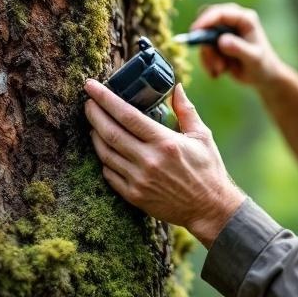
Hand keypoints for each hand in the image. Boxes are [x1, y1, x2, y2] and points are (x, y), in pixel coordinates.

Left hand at [83, 79, 244, 247]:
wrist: (209, 209)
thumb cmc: (207, 169)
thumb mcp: (202, 136)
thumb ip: (186, 110)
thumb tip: (176, 87)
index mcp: (165, 142)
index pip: (127, 115)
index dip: (105, 99)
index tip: (92, 87)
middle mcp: (149, 160)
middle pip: (110, 132)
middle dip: (94, 114)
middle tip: (88, 102)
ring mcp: (139, 180)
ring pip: (106, 153)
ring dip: (95, 136)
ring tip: (93, 123)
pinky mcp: (134, 196)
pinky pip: (109, 174)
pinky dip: (104, 159)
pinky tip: (104, 149)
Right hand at [191, 3, 282, 86]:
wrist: (263, 77)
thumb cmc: (263, 65)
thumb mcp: (253, 58)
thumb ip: (238, 49)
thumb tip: (221, 41)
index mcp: (244, 18)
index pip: (220, 13)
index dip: (205, 20)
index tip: (194, 31)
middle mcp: (232, 21)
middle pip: (207, 21)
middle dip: (204, 41)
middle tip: (208, 57)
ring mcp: (223, 31)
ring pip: (203, 39)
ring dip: (208, 57)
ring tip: (221, 70)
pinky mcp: (217, 42)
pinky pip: (203, 50)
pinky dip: (208, 63)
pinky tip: (219, 73)